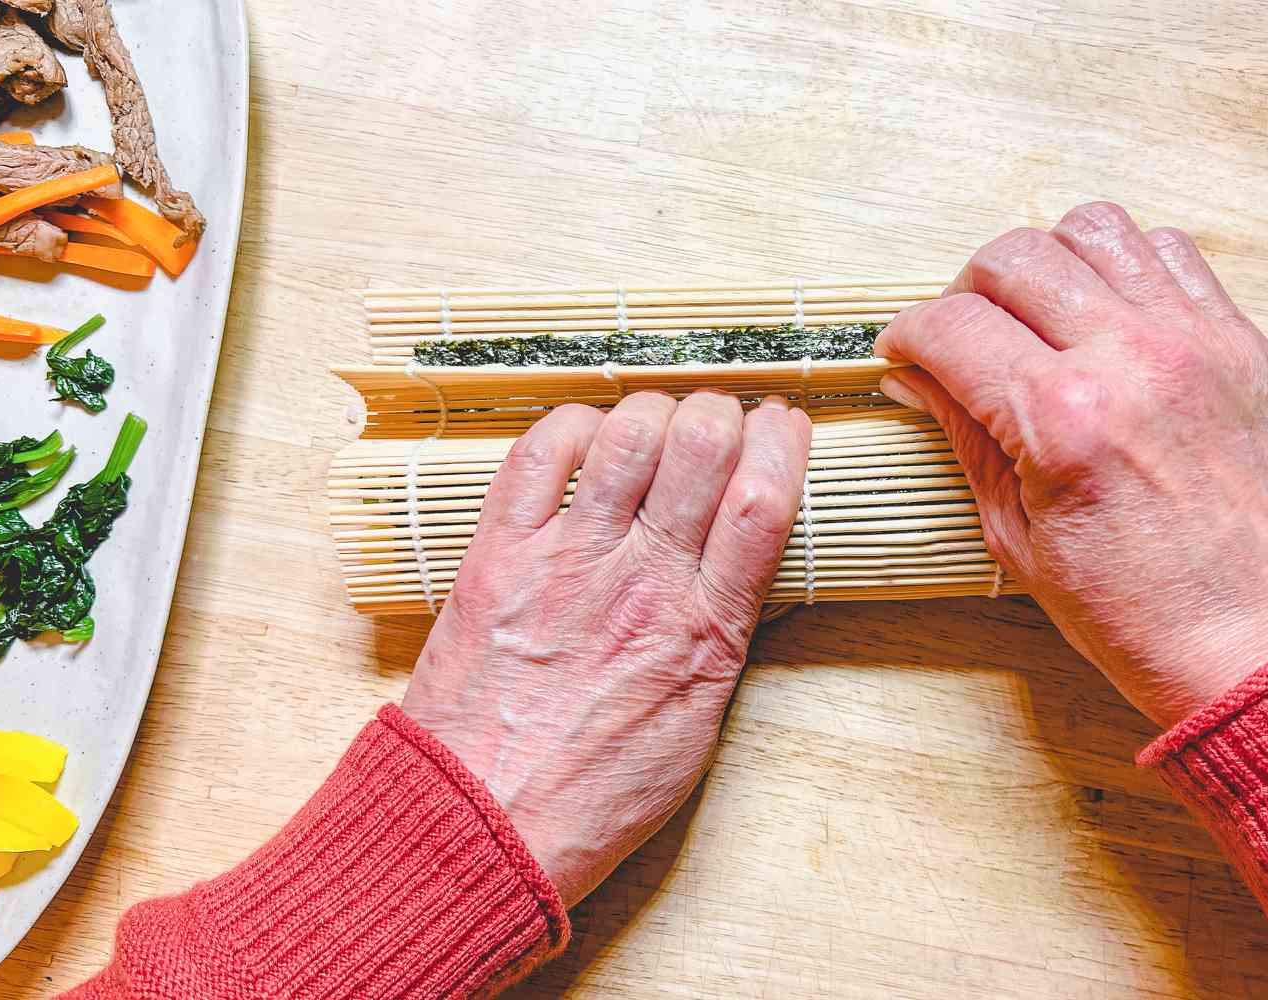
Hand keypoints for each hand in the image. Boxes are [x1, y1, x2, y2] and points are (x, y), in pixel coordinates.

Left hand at [402, 391, 811, 905]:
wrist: (484, 823)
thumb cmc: (591, 790)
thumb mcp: (697, 724)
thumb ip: (723, 639)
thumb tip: (746, 573)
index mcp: (701, 630)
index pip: (763, 500)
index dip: (783, 442)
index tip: (784, 426)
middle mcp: (640, 583)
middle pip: (701, 445)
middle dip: (721, 414)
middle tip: (716, 424)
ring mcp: (565, 562)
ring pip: (627, 434)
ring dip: (653, 411)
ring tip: (654, 428)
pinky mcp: (499, 555)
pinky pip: (540, 453)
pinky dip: (574, 425)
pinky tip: (589, 439)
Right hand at [875, 202, 1267, 726]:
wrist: (1264, 647)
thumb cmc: (1144, 614)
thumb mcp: (1017, 536)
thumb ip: (964, 437)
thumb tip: (915, 379)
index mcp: (1061, 418)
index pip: (950, 326)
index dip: (907, 335)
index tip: (901, 353)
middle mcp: (1129, 358)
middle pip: (1012, 257)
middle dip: (963, 291)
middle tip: (960, 338)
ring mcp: (1195, 340)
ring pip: (1091, 229)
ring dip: (1043, 263)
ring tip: (1033, 315)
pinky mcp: (1242, 343)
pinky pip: (1169, 253)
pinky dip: (1121, 266)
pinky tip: (1103, 317)